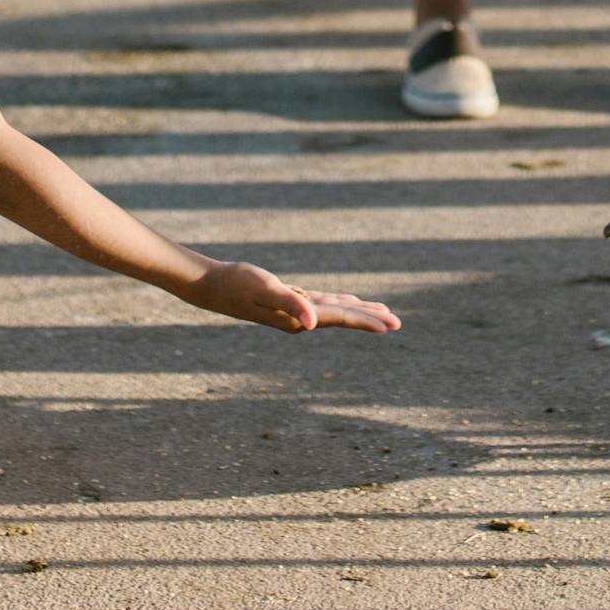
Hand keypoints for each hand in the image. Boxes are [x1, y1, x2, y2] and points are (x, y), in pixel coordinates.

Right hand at [189, 259, 402, 333]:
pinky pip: (321, 303)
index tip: (390, 325)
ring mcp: (294, 311)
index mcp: (298, 318)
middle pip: (342, 317)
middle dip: (370, 319)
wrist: (211, 286)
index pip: (339, 318)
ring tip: (382, 313)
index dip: (365, 320)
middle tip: (398, 323)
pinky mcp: (288, 300)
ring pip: (335, 310)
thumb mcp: (266, 288)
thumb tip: (313, 324)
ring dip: (358, 311)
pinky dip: (339, 302)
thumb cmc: (237, 284)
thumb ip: (291, 304)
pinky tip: (347, 301)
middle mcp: (299, 319)